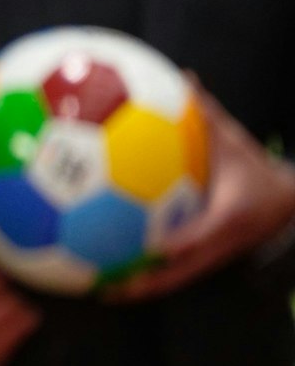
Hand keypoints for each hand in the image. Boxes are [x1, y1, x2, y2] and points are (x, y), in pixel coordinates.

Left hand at [112, 81, 294, 300]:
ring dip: (134, 288)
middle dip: (140, 286)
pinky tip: (100, 265)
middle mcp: (216, 247)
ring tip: (90, 289)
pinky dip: (138, 272)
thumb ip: (208, 114)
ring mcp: (205, 259)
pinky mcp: (198, 262)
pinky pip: (164, 270)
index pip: (200, 238)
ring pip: (168, 282)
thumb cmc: (255, 172)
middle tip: (99, 287)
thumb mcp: (237, 143)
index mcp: (229, 220)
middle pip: (175, 276)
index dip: (174, 248)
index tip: (145, 252)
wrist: (285, 208)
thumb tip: (185, 77)